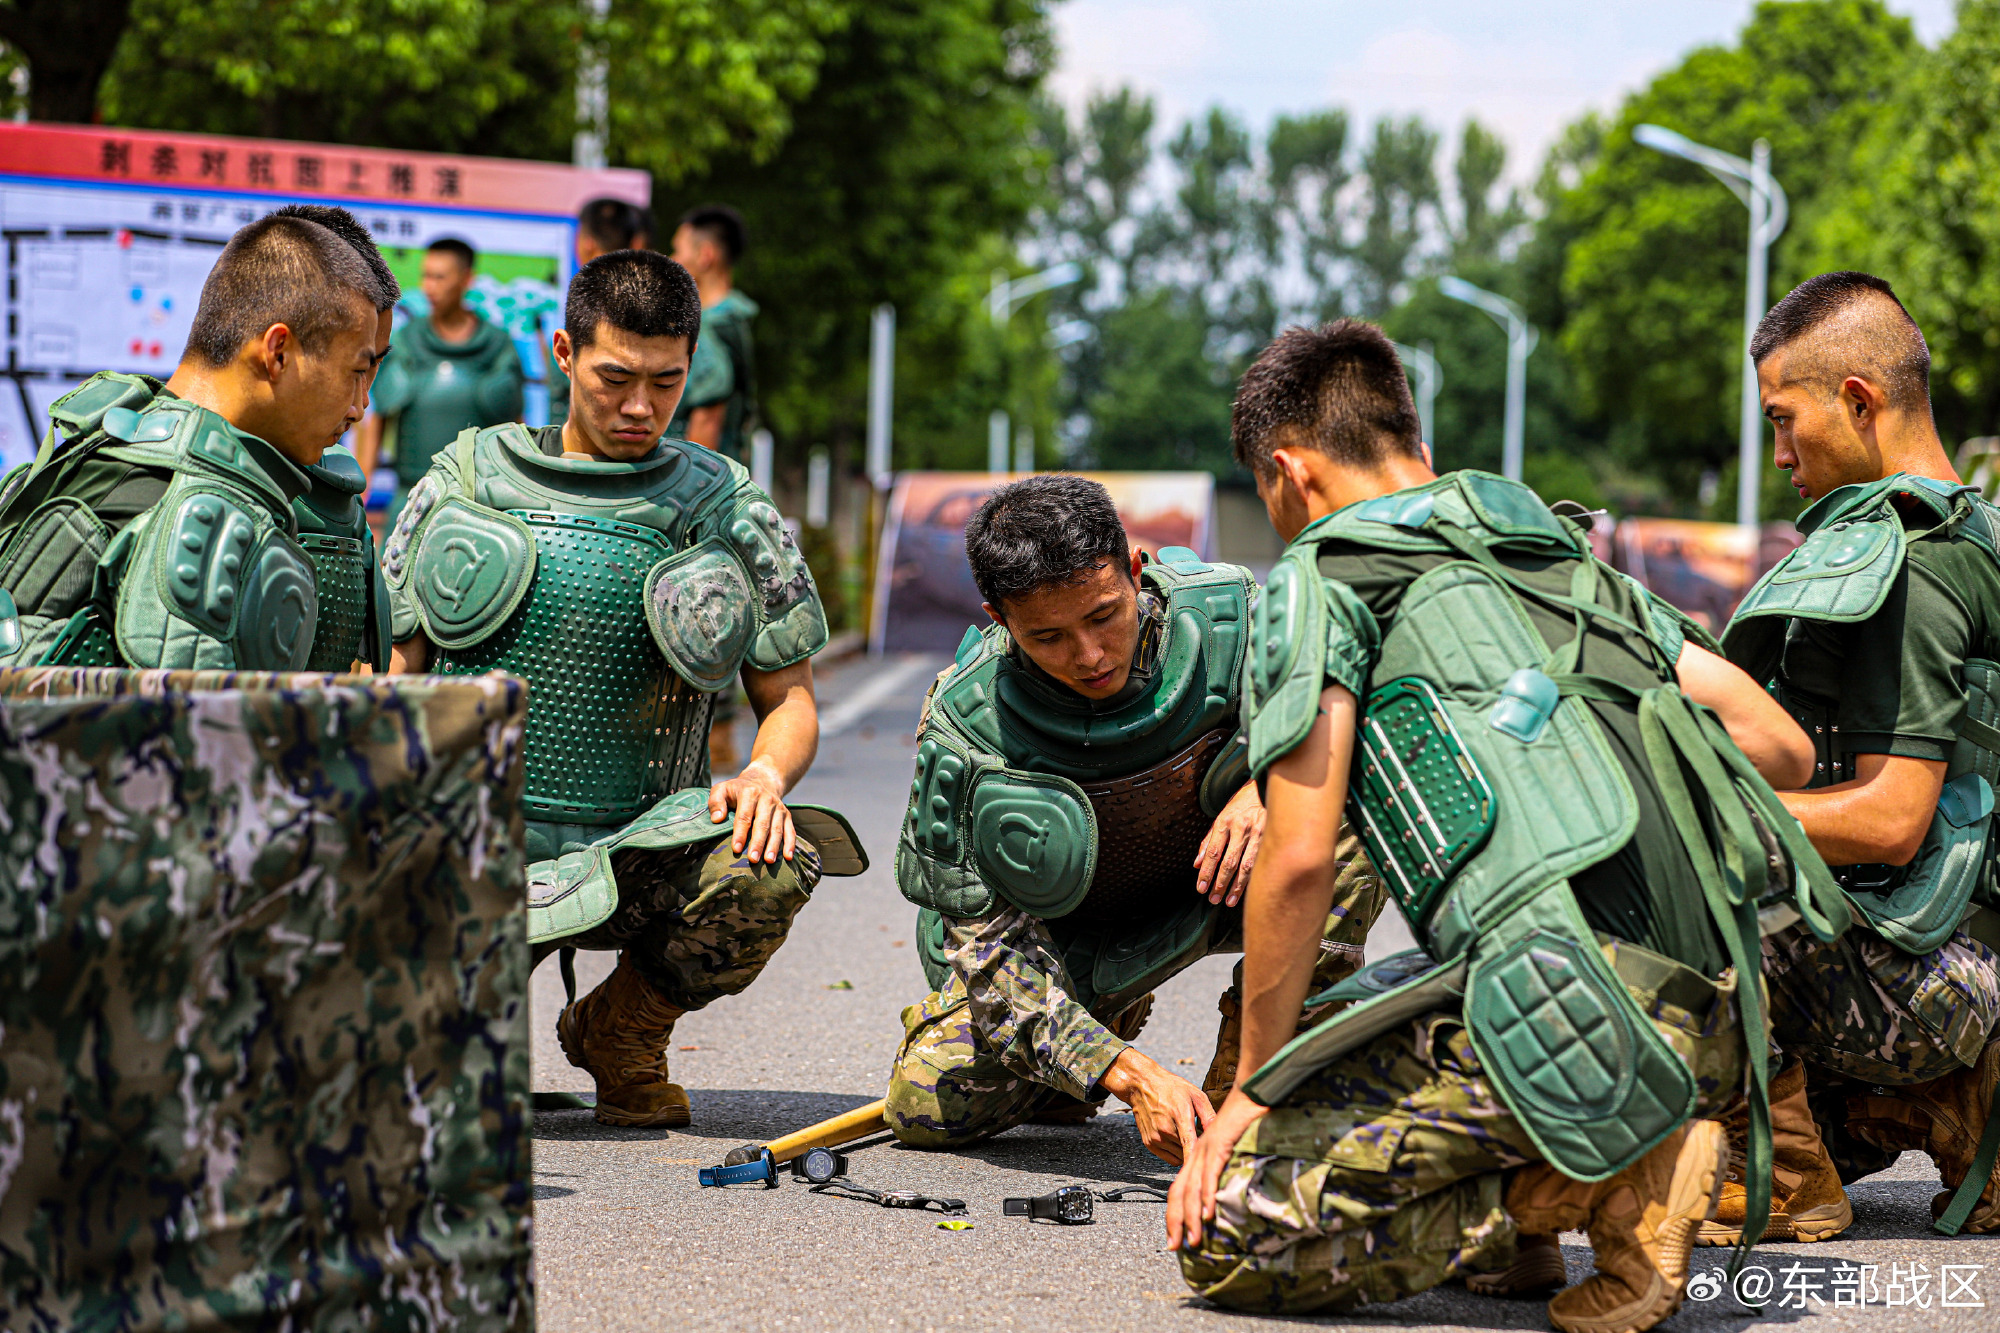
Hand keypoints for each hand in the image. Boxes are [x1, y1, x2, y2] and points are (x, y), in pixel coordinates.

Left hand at [707, 760, 795, 863]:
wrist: (762, 780)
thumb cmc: (737, 790)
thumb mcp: (722, 789)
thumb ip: (716, 802)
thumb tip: (717, 819)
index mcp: (749, 793)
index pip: (744, 816)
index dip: (740, 833)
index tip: (736, 848)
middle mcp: (766, 800)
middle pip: (762, 824)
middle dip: (758, 843)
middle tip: (753, 859)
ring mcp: (778, 808)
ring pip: (777, 829)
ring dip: (773, 845)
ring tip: (769, 861)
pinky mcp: (787, 815)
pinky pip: (790, 830)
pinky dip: (790, 844)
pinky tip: (788, 857)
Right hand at [1099, 1048, 1213, 1165]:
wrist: (1142, 1085)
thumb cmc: (1172, 1088)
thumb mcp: (1195, 1095)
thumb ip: (1209, 1115)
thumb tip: (1221, 1133)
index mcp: (1180, 1115)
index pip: (1190, 1144)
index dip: (1197, 1159)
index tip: (1205, 1170)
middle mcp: (1165, 1129)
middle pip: (1188, 1152)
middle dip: (1196, 1148)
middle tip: (1198, 1136)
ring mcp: (1155, 1137)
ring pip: (1179, 1157)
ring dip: (1185, 1151)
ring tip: (1185, 1134)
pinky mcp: (1149, 1143)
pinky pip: (1169, 1158)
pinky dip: (1175, 1152)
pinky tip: (1176, 1138)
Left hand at [1165, 1088, 1266, 1249]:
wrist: (1250, 1091)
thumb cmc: (1245, 1121)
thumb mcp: (1232, 1150)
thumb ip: (1227, 1170)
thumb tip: (1228, 1198)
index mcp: (1197, 1157)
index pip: (1179, 1189)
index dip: (1174, 1214)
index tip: (1175, 1238)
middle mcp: (1196, 1154)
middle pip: (1179, 1192)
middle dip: (1176, 1222)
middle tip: (1176, 1247)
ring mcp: (1206, 1149)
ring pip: (1192, 1188)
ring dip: (1191, 1217)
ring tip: (1193, 1240)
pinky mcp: (1219, 1144)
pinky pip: (1210, 1174)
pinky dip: (1207, 1195)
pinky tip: (1207, 1213)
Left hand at [1194, 780, 1264, 905]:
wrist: (1266, 787)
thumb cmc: (1241, 805)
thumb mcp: (1220, 817)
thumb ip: (1208, 841)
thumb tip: (1196, 864)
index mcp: (1224, 822)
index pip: (1213, 852)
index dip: (1206, 872)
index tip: (1201, 888)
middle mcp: (1240, 828)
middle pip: (1228, 862)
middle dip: (1220, 883)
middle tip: (1213, 899)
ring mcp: (1258, 833)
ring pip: (1246, 866)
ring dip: (1237, 886)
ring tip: (1229, 901)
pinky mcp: (1272, 837)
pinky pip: (1261, 862)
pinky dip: (1253, 878)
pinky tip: (1249, 891)